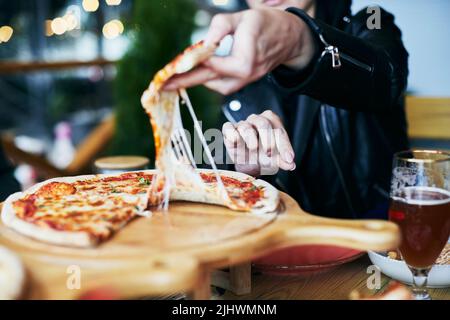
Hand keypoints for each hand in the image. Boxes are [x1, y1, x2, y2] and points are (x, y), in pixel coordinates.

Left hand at [164, 8, 314, 94]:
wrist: (290, 37)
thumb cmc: (268, 24)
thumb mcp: (244, 17)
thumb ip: (221, 27)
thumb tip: (205, 42)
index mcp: (245, 59)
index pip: (211, 66)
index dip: (189, 68)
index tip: (171, 72)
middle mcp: (245, 74)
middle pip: (209, 80)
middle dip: (185, 82)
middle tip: (164, 85)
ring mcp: (246, 80)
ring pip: (216, 85)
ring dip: (197, 82)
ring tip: (177, 81)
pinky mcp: (245, 80)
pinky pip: (223, 85)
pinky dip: (209, 81)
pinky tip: (198, 76)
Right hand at [222, 110, 295, 176]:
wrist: (245, 163)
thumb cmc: (261, 156)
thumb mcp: (274, 160)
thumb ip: (282, 160)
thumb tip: (291, 164)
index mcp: (271, 122)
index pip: (279, 130)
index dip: (285, 145)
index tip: (288, 159)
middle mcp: (256, 119)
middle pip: (263, 124)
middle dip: (268, 141)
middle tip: (269, 154)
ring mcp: (242, 124)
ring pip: (246, 128)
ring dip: (251, 142)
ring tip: (253, 151)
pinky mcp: (228, 129)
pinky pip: (229, 128)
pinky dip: (233, 136)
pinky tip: (237, 144)